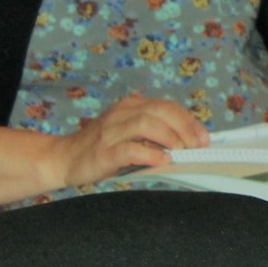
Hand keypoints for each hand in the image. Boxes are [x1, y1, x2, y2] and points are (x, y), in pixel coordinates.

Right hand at [57, 94, 207, 187]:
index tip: (204, 137)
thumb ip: (153, 133)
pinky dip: (150, 153)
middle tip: (198, 145)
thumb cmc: (102, 148)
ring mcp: (111, 131)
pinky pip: (130, 148)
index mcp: (130, 106)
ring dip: (170, 137)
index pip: (167, 106)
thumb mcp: (129, 134)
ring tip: (182, 151)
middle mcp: (121, 113)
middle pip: (161, 110)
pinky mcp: (103, 151)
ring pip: (147, 123)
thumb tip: (189, 142)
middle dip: (184, 127)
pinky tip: (162, 160)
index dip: (188, 120)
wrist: (63, 159)